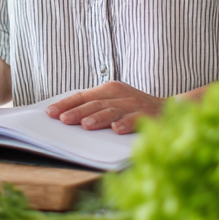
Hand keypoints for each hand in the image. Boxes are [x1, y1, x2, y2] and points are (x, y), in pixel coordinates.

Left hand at [44, 81, 163, 133]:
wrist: (168, 110)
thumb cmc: (134, 109)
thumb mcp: (113, 102)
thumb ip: (94, 106)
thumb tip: (65, 116)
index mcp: (109, 89)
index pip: (83, 96)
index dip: (66, 104)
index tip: (50, 112)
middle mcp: (120, 95)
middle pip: (95, 104)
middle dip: (78, 112)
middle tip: (64, 120)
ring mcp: (134, 105)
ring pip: (113, 111)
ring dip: (98, 118)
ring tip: (86, 125)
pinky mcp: (148, 116)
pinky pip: (136, 120)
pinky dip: (126, 124)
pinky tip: (117, 130)